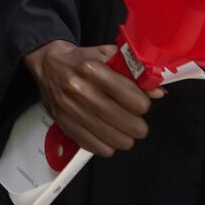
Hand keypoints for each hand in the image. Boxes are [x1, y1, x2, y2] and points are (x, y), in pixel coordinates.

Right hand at [25, 40, 158, 155]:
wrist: (47, 65)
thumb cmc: (81, 60)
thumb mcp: (107, 56)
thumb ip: (133, 72)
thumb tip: (157, 92)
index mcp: (93, 69)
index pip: (136, 101)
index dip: (143, 103)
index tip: (139, 102)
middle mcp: (81, 91)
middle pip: (131, 125)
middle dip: (138, 124)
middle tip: (134, 118)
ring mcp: (72, 111)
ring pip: (118, 140)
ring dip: (125, 136)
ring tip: (121, 127)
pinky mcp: (65, 125)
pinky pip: (99, 148)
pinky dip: (107, 145)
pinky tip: (105, 133)